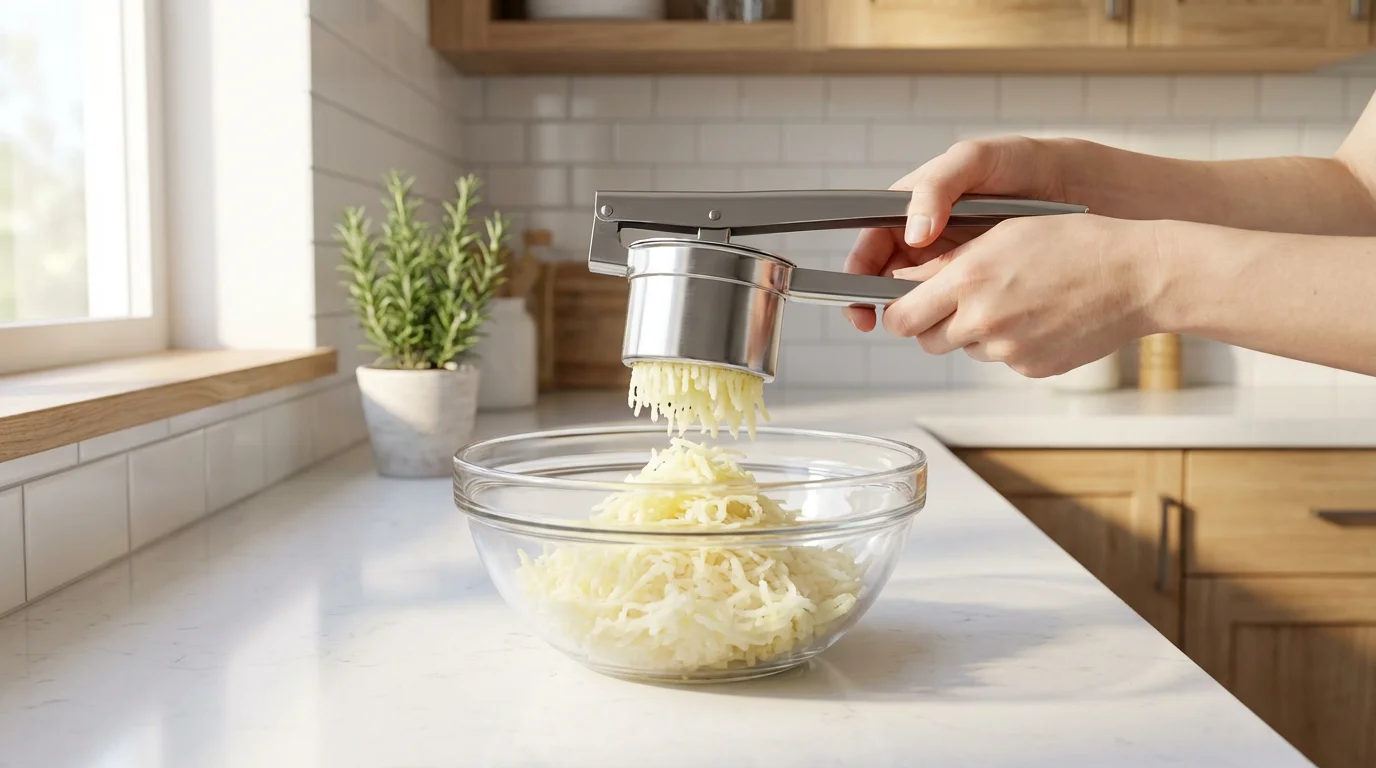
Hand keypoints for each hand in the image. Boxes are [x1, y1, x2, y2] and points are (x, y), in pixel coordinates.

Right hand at [843, 135, 1073, 330]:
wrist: (1094, 187)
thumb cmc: (1032, 162)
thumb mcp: (977, 159)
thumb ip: (936, 186)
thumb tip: (912, 232)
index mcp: (917, 206)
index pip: (872, 243)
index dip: (858, 275)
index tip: (860, 304)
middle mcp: (931, 237)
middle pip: (889, 278)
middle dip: (886, 304)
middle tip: (896, 323)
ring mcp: (958, 263)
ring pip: (923, 299)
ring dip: (923, 315)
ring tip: (935, 321)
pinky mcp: (986, 284)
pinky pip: (960, 309)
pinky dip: (958, 319)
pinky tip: (968, 322)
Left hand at [882, 214, 1164, 377]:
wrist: (1138, 276)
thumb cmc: (1076, 243)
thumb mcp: (1004, 233)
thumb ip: (949, 263)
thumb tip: (905, 281)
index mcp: (968, 279)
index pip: (899, 317)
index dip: (896, 311)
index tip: (901, 303)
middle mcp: (983, 319)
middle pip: (925, 339)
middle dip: (931, 323)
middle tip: (956, 300)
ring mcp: (1008, 350)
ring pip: (964, 349)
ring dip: (972, 331)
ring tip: (1011, 299)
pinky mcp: (1030, 368)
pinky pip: (1001, 359)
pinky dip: (1009, 343)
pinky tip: (1038, 316)